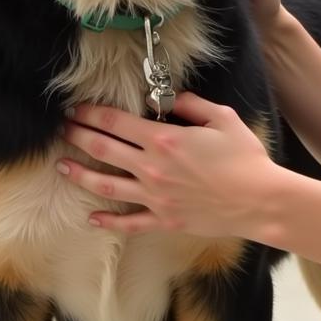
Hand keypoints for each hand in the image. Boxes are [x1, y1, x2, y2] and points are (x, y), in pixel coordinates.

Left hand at [57, 92, 282, 237]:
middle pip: (103, 150)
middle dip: (78, 136)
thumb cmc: (245, 157)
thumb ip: (192, 105)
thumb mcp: (223, 119)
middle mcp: (152, 168)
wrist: (258, 200)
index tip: (76, 108)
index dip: (92, 113)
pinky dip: (108, 221)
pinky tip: (91, 218)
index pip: (116, 122)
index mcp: (164, 140)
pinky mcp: (163, 219)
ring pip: (106, 185)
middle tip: (62, 129)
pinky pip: (129, 222)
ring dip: (80, 174)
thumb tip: (170, 98)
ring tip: (61, 166)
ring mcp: (155, 197)